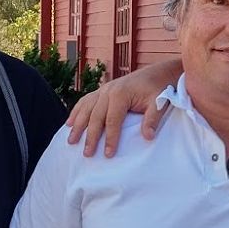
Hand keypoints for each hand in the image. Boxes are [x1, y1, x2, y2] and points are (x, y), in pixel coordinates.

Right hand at [66, 60, 180, 156]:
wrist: (157, 73)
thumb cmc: (158, 89)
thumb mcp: (159, 103)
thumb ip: (152, 119)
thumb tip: (148, 137)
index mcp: (121, 94)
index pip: (112, 120)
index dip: (110, 138)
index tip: (108, 154)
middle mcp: (108, 90)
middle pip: (95, 116)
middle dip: (90, 136)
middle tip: (87, 154)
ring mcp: (103, 89)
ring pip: (86, 109)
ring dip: (77, 125)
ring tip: (71, 141)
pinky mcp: (102, 91)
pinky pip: (85, 101)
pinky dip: (76, 112)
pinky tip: (69, 123)